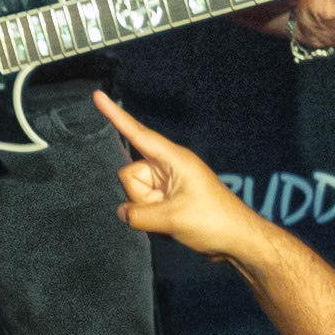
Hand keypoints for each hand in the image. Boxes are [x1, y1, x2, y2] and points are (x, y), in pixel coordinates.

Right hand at [92, 90, 265, 265]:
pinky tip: (172, 227)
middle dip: (140, 198)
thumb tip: (123, 212)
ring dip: (148, 212)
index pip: (137, 133)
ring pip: (136, 194)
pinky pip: (145, 206)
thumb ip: (137, 215)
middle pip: (130, 175)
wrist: (237, 240)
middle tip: (167, 211)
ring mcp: (168, 183)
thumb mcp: (171, 219)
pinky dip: (153, 220)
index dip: (114, 115)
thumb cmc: (213, 221)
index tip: (97, 95)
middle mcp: (168, 166)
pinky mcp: (168, 198)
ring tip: (173, 220)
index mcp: (173, 159)